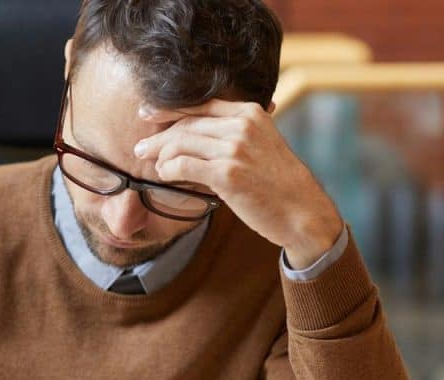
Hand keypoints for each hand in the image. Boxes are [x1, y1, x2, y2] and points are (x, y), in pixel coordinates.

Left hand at [134, 101, 342, 268]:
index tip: (148, 115)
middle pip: (186, 124)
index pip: (199, 104)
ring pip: (180, 143)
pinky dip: (168, 171)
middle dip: (158, 136)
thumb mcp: (263, 144)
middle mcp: (241, 126)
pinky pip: (183, 166)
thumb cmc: (279, 183)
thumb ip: (236, 134)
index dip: (169, 109)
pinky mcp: (227, 175)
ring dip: (159, 155)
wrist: (303, 211)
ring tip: (151, 165)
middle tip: (140, 148)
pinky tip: (164, 176)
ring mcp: (234, 149)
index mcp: (250, 113)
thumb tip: (195, 135)